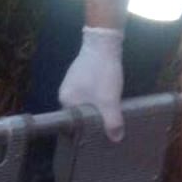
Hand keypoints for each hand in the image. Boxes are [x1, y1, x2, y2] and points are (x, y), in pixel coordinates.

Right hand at [58, 26, 124, 141]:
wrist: (104, 42)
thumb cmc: (102, 72)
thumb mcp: (109, 99)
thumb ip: (112, 121)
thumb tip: (116, 139)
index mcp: (66, 101)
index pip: (75, 124)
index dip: (87, 132)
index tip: (100, 139)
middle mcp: (65, 94)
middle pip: (81, 116)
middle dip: (94, 122)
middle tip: (109, 131)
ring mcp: (73, 85)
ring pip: (86, 105)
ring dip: (98, 111)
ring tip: (111, 120)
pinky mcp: (82, 77)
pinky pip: (89, 96)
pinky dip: (99, 101)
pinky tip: (109, 103)